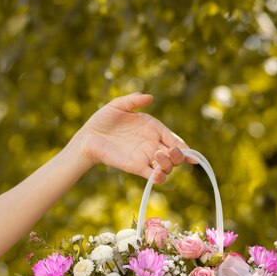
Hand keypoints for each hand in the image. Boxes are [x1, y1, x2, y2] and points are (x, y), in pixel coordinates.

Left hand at [74, 93, 188, 182]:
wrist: (88, 137)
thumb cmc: (103, 120)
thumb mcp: (118, 105)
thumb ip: (133, 101)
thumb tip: (150, 97)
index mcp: (153, 129)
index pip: (174, 139)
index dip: (184, 146)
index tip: (188, 150)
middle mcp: (152, 145)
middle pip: (175, 156)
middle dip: (180, 156)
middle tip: (172, 151)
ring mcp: (145, 158)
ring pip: (167, 167)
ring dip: (169, 164)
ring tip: (158, 155)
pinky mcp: (136, 167)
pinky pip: (153, 176)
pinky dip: (159, 177)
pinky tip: (158, 174)